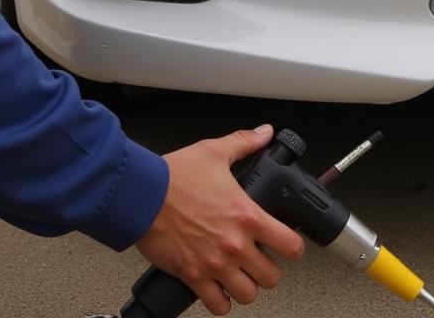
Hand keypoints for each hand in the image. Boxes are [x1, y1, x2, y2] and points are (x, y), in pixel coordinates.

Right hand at [135, 124, 304, 315]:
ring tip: (237, 274)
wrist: (141, 193)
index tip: (286, 243)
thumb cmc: (174, 175)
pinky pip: (217, 306)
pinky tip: (216, 287)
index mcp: (247, 215)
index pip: (291, 246)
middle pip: (272, 277)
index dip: (292, 246)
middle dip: (266, 269)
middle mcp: (235, 244)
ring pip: (247, 295)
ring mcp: (215, 263)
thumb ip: (244, 142)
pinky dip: (219, 301)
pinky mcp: (194, 276)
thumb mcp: (213, 151)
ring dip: (244, 286)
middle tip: (257, 259)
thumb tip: (264, 133)